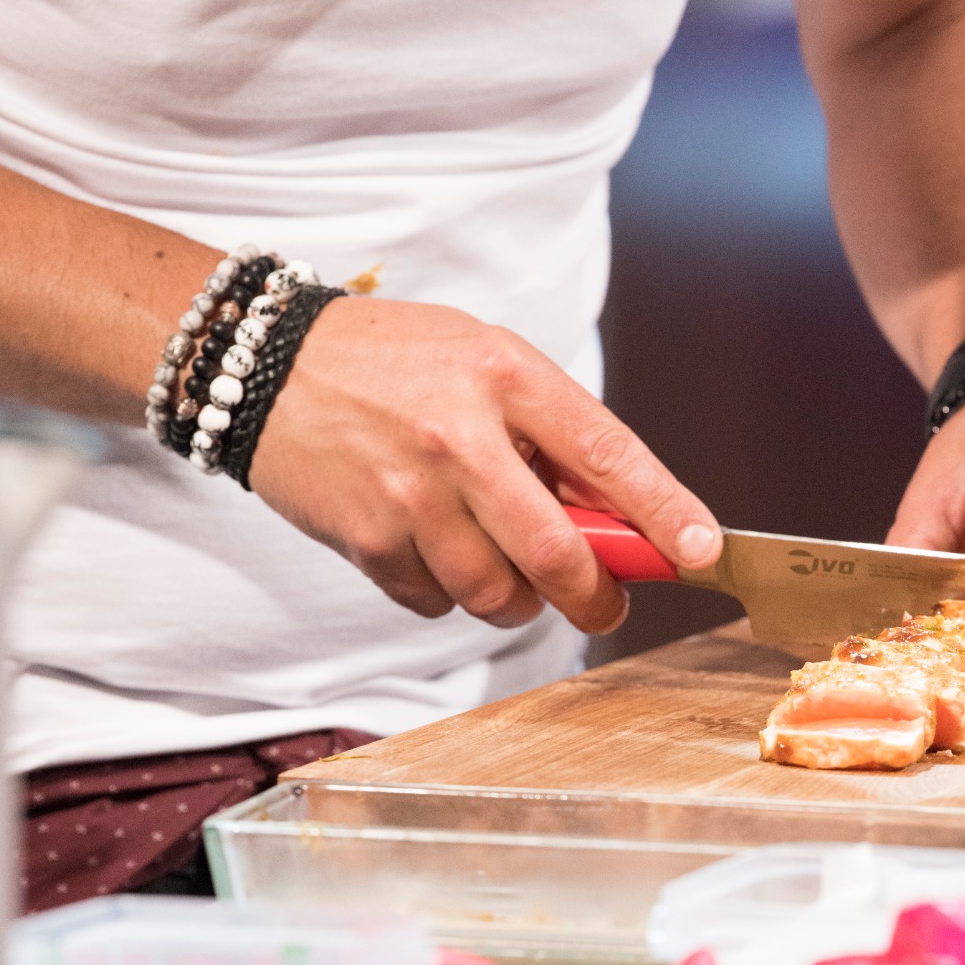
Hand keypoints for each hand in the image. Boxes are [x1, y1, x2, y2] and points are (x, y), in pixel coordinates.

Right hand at [248, 298, 721, 630]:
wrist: (262, 363)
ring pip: (496, 593)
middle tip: (607, 603)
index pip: (609, 455)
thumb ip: (550, 432)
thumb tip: (620, 516)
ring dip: (518, 601)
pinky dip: (448, 594)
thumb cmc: (390, 362)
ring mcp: (409, 493)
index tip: (702, 550)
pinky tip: (434, 550)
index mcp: (505, 376)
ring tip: (508, 568)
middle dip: (596, 595)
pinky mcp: (365, 538)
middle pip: (557, 553)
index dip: (666, 512)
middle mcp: (459, 435)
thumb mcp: (483, 363)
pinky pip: (435, 602)